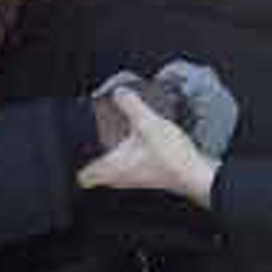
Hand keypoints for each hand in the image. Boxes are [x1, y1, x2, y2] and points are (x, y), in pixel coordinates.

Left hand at [77, 90, 217, 207]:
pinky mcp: (149, 176)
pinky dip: (128, 157)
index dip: (76, 164)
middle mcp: (121, 178)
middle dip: (92, 158)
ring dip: (111, 156)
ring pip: (113, 172)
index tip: (75, 150)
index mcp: (113, 169)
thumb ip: (131, 105)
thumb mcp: (148, 123)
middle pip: (97, 174)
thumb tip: (118, 92)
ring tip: (114, 138)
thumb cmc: (172, 158)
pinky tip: (139, 143)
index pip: (83, 177)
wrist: (196, 173)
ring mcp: (135, 179)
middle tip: (92, 142)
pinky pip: (129, 168)